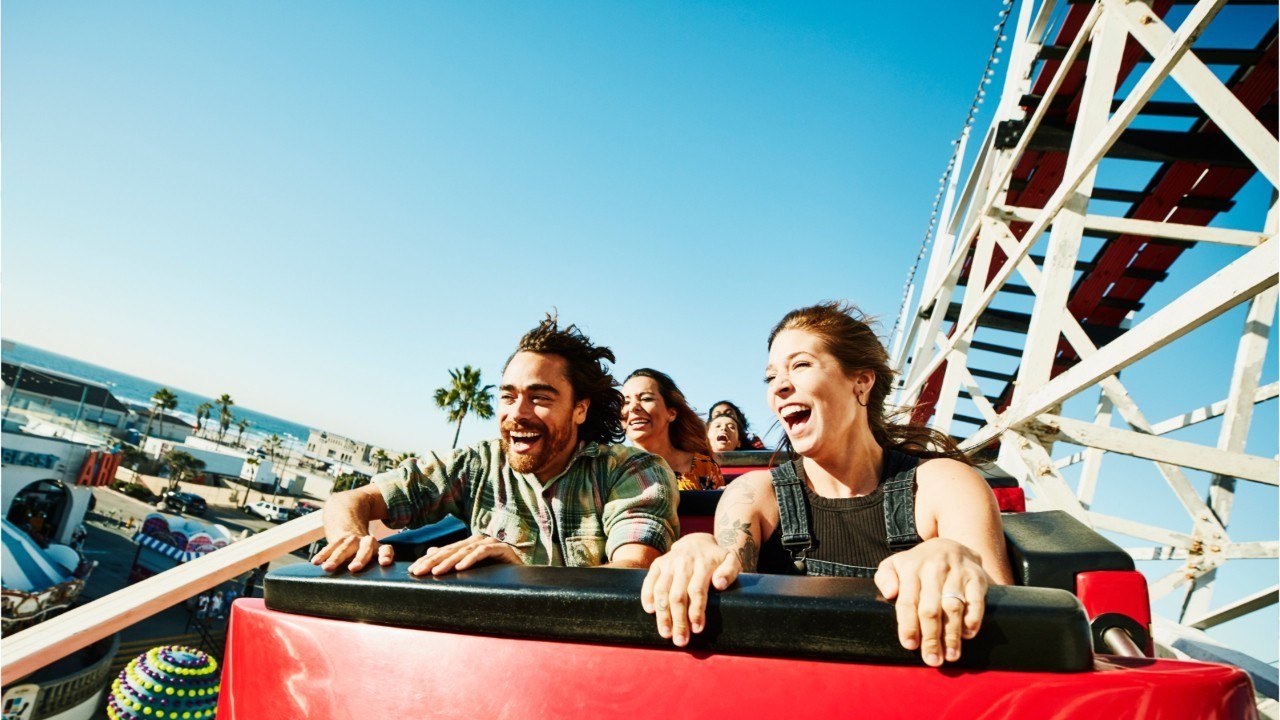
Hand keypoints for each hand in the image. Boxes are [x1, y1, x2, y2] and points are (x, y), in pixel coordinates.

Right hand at [312, 533, 392, 572]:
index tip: (385, 563)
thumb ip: (374, 573)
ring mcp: (352, 540)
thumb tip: (374, 594)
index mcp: (378, 548)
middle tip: (354, 568)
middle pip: (365, 549)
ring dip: (336, 558)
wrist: (352, 532)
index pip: (385, 549)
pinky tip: (316, 562)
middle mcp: (367, 542)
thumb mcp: (373, 560)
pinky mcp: (339, 539)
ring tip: (327, 568)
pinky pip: (330, 547)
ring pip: (344, 548)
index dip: (386, 555)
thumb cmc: (365, 556)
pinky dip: (323, 554)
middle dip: (360, 558)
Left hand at [407, 534, 523, 576]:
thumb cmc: (497, 573)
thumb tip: (430, 551)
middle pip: (451, 550)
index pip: (444, 551)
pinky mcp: (502, 549)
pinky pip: (484, 552)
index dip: (428, 560)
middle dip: (433, 561)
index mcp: (469, 544)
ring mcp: (491, 543)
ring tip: (436, 572)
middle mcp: (478, 540)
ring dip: (449, 562)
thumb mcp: (471, 568)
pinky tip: (460, 568)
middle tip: (418, 571)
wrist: (523, 578)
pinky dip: (471, 559)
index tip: (413, 571)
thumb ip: (452, 558)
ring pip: (465, 551)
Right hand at [641, 534, 739, 646]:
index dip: (696, 611)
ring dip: (662, 614)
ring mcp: (668, 563)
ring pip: (661, 590)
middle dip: (678, 620)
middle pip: (677, 595)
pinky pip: (649, 581)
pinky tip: (649, 611)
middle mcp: (683, 562)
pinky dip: (647, 596)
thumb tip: (719, 585)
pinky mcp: (657, 564)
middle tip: (680, 640)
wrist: (698, 542)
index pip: (697, 590)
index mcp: (702, 563)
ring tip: (665, 633)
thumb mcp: (731, 560)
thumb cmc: (716, 558)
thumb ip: (730, 571)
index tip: (697, 629)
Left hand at [874, 538, 989, 666]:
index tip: (910, 645)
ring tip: (951, 655)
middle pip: (931, 609)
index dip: (908, 625)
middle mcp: (934, 569)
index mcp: (911, 568)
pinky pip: (976, 600)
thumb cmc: (918, 564)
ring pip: (953, 607)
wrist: (952, 545)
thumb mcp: (895, 564)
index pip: (908, 601)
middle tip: (932, 659)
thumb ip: (885, 577)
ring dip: (952, 634)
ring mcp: (956, 572)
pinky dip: (973, 619)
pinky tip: (968, 634)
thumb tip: (889, 593)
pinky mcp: (976, 577)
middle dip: (931, 637)